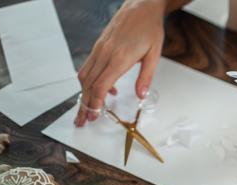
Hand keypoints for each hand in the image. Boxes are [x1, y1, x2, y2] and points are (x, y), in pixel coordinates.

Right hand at [75, 0, 166, 126]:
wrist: (141, 6)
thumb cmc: (149, 28)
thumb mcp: (154, 54)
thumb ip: (146, 76)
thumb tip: (140, 96)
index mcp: (119, 57)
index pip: (100, 85)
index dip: (95, 103)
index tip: (93, 116)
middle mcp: (105, 53)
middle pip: (88, 84)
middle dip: (84, 105)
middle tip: (82, 121)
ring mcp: (99, 49)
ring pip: (85, 76)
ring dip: (83, 95)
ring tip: (85, 110)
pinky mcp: (99, 46)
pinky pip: (89, 67)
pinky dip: (90, 81)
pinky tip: (103, 90)